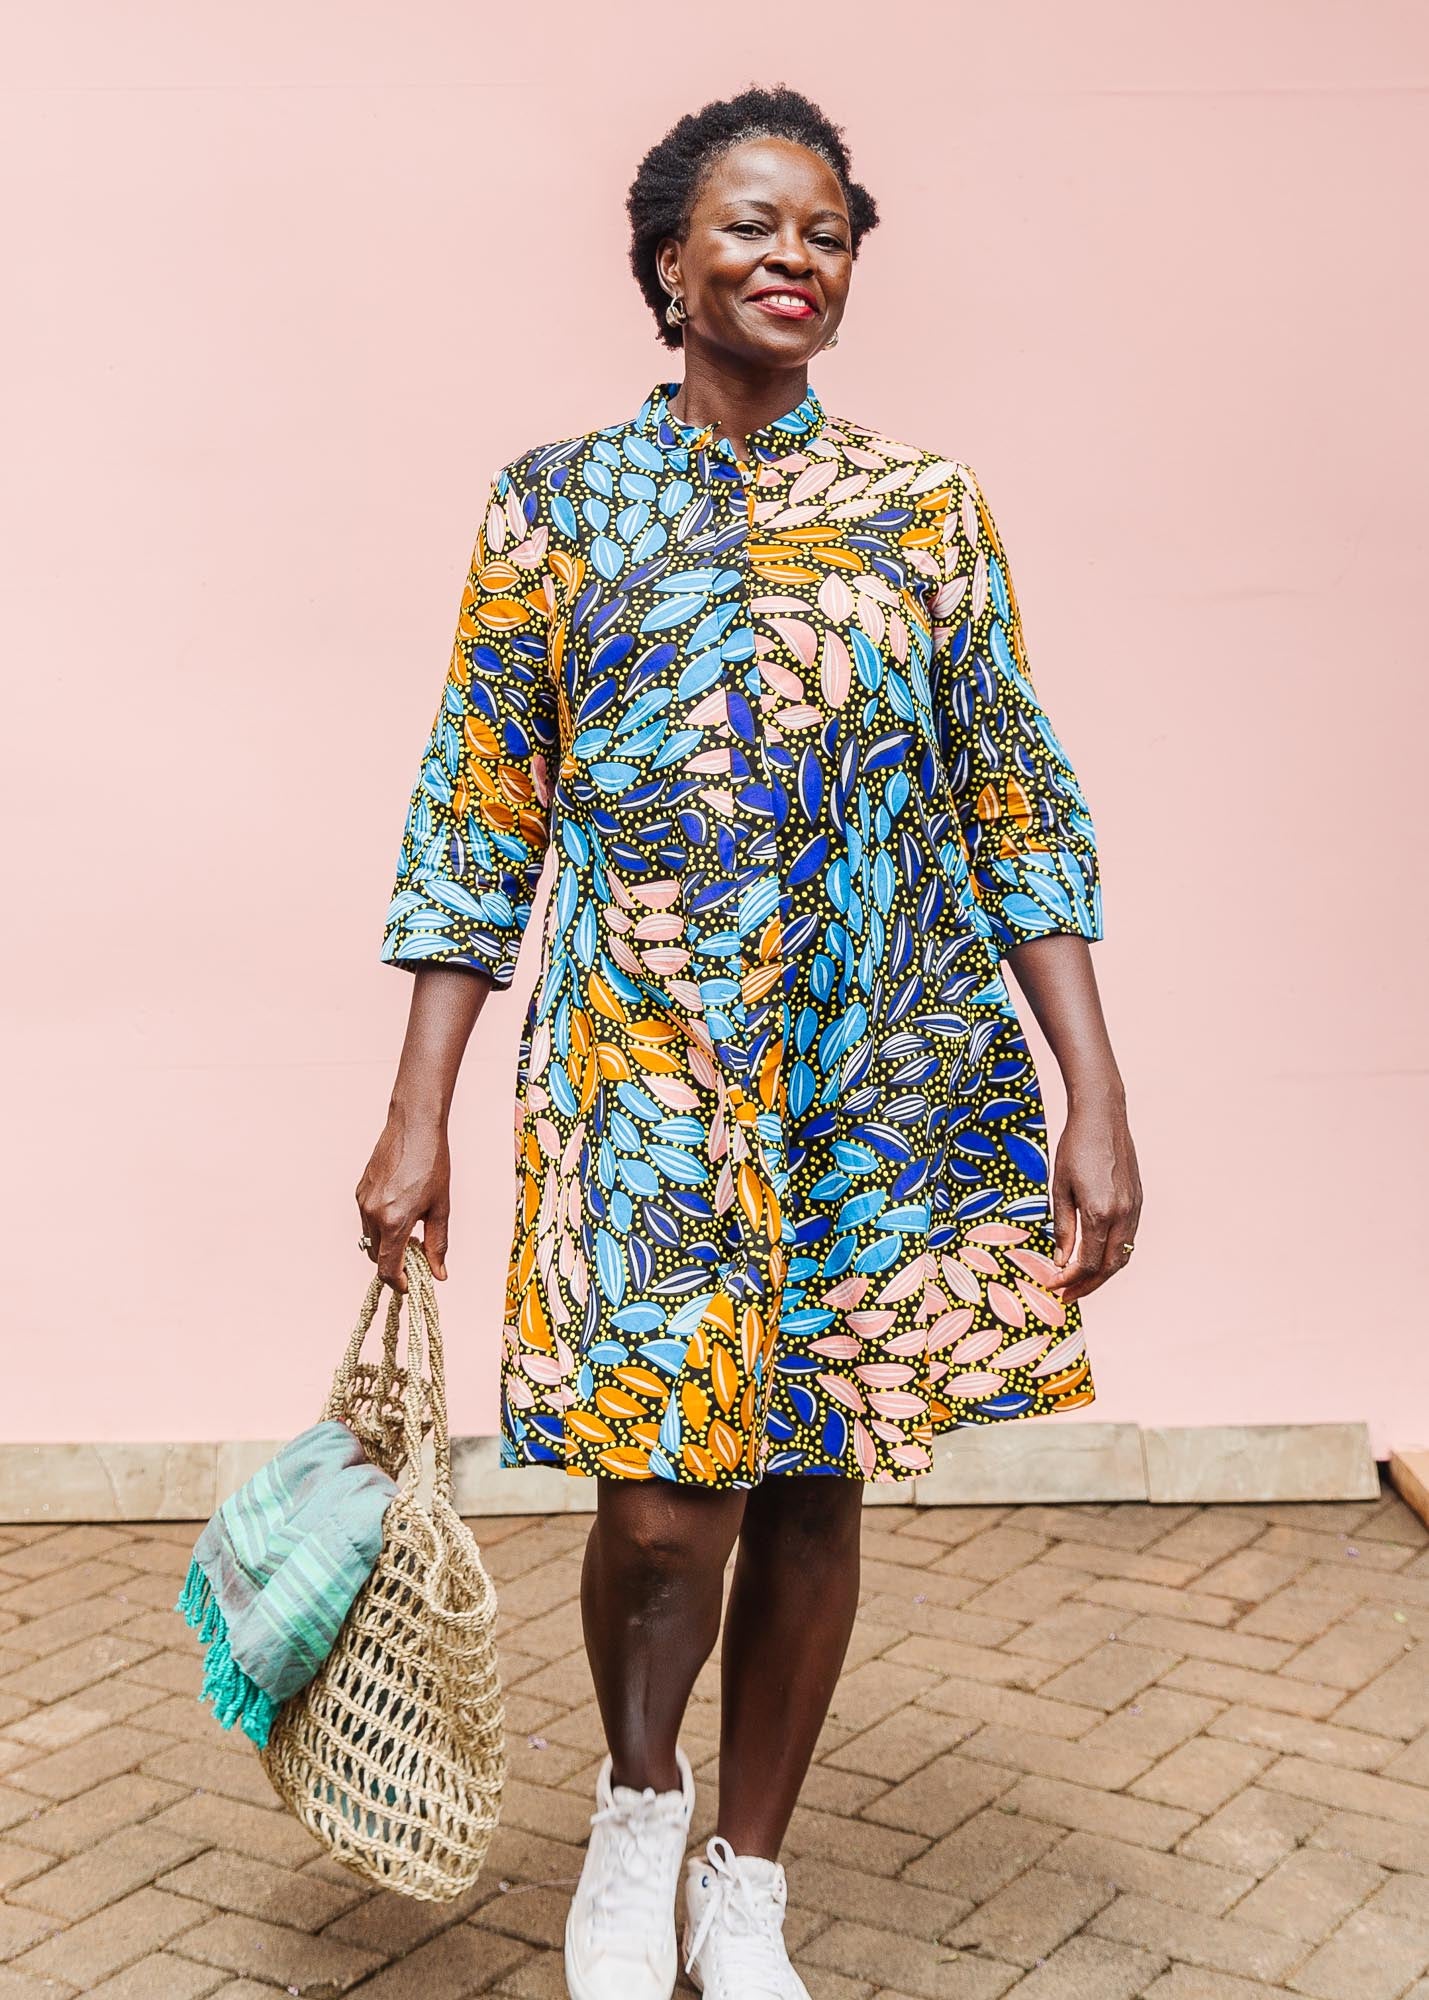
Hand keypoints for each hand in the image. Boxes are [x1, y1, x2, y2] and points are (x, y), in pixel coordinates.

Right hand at [355, 1108, 451, 1292]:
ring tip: (410, 1232)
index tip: (411, 1285)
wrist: (414, 1127)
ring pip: (370, 1239)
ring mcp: (363, 1202)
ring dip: (387, 1245)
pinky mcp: (360, 1191)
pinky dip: (381, 1227)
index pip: (388, 1268)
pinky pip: (367, 1220)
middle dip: (395, 1264)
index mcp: (394, 1221)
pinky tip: (399, 1212)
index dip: (399, 1283)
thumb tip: (439, 1274)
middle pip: (377, 1257)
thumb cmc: (432, 1163)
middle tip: (416, 1257)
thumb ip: (438, 1244)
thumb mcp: (441, 1207)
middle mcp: (373, 1214)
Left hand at [1045, 1094, 1141, 1301]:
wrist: (1102, 1117)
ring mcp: (1134, 1208)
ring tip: (1079, 1282)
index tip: (1052, 1287)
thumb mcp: (1059, 1188)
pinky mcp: (1138, 1201)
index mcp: (1100, 1212)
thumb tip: (1060, 1261)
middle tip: (1067, 1296)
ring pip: (1122, 1256)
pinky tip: (1095, 1256)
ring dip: (1102, 1274)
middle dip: (1087, 1286)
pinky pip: (1128, 1238)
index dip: (1069, 1280)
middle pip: (1109, 1267)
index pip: (1087, 1262)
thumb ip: (1063, 1227)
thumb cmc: (1074, 1148)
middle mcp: (1123, 1214)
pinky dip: (1112, 1255)